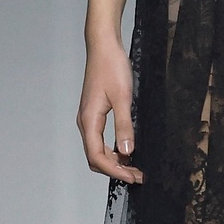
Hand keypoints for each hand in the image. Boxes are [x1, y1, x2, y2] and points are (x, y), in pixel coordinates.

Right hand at [78, 36, 143, 182]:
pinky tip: (127, 149)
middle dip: (115, 169)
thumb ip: (124, 126)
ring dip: (114, 161)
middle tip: (137, 175)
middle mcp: (85, 122)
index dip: (114, 171)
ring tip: (134, 166)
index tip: (133, 177)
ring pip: (97, 150)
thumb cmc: (112, 67)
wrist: (104, 46)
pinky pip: (100, 139)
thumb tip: (126, 152)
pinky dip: (112, 149)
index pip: (97, 156)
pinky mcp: (94, 113)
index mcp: (89, 120)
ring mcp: (88, 118)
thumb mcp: (123, 97)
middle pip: (95, 157)